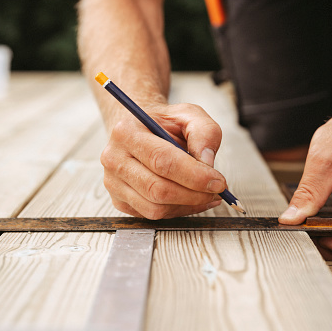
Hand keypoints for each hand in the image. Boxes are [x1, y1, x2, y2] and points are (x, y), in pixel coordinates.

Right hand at [101, 103, 226, 218]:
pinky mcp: (119, 200)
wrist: (140, 131)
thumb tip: (207, 163)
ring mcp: (113, 183)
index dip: (194, 175)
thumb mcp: (188, 115)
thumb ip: (204, 132)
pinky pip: (151, 215)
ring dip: (187, 205)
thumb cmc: (163, 124)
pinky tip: (189, 199)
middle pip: (157, 189)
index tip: (219, 182)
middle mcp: (113, 159)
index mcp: (126, 132)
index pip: (162, 160)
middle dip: (194, 194)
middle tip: (216, 191)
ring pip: (154, 207)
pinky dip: (177, 210)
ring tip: (205, 195)